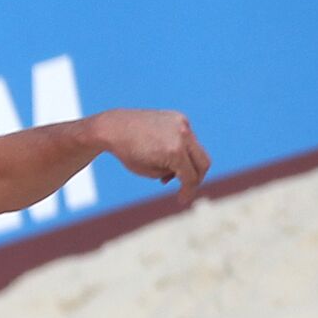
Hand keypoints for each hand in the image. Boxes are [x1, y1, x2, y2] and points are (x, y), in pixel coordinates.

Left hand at [94, 109, 210, 206]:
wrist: (114, 127)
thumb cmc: (128, 153)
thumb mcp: (150, 172)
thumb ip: (172, 174)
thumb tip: (187, 174)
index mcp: (175, 152)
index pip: (191, 177)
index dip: (188, 191)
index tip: (182, 200)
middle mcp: (183, 135)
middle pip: (203, 163)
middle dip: (195, 178)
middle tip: (184, 186)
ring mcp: (183, 124)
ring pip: (196, 150)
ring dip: (186, 162)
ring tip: (165, 168)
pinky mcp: (179, 117)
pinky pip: (187, 138)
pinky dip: (181, 148)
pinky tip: (162, 152)